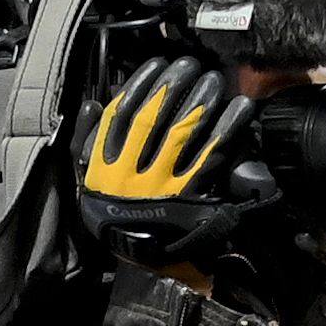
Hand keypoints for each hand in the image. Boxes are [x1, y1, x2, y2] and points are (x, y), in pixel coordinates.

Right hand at [77, 57, 259, 274]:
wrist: (138, 260)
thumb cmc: (111, 217)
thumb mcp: (86, 179)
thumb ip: (86, 140)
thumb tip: (94, 105)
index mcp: (105, 164)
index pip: (122, 114)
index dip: (140, 84)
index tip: (156, 64)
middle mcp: (132, 172)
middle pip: (154, 118)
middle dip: (173, 86)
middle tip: (189, 64)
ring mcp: (163, 184)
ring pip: (182, 133)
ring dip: (200, 101)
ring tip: (211, 79)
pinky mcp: (190, 197)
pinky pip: (211, 157)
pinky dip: (227, 130)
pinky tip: (238, 109)